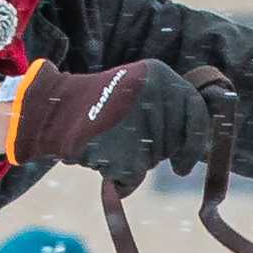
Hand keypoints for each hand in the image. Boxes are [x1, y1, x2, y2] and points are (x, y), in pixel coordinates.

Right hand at [0, 57, 214, 187]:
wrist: (54, 111)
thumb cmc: (96, 105)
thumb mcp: (137, 90)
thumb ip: (167, 108)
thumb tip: (199, 143)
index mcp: (159, 74)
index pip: (195, 111)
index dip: (196, 140)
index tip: (185, 164)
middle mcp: (155, 94)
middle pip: (174, 140)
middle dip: (158, 150)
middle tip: (126, 140)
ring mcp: (141, 123)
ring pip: (153, 159)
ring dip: (135, 161)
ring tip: (108, 142)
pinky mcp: (126, 152)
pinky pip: (134, 176)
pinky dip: (121, 178)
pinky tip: (103, 159)